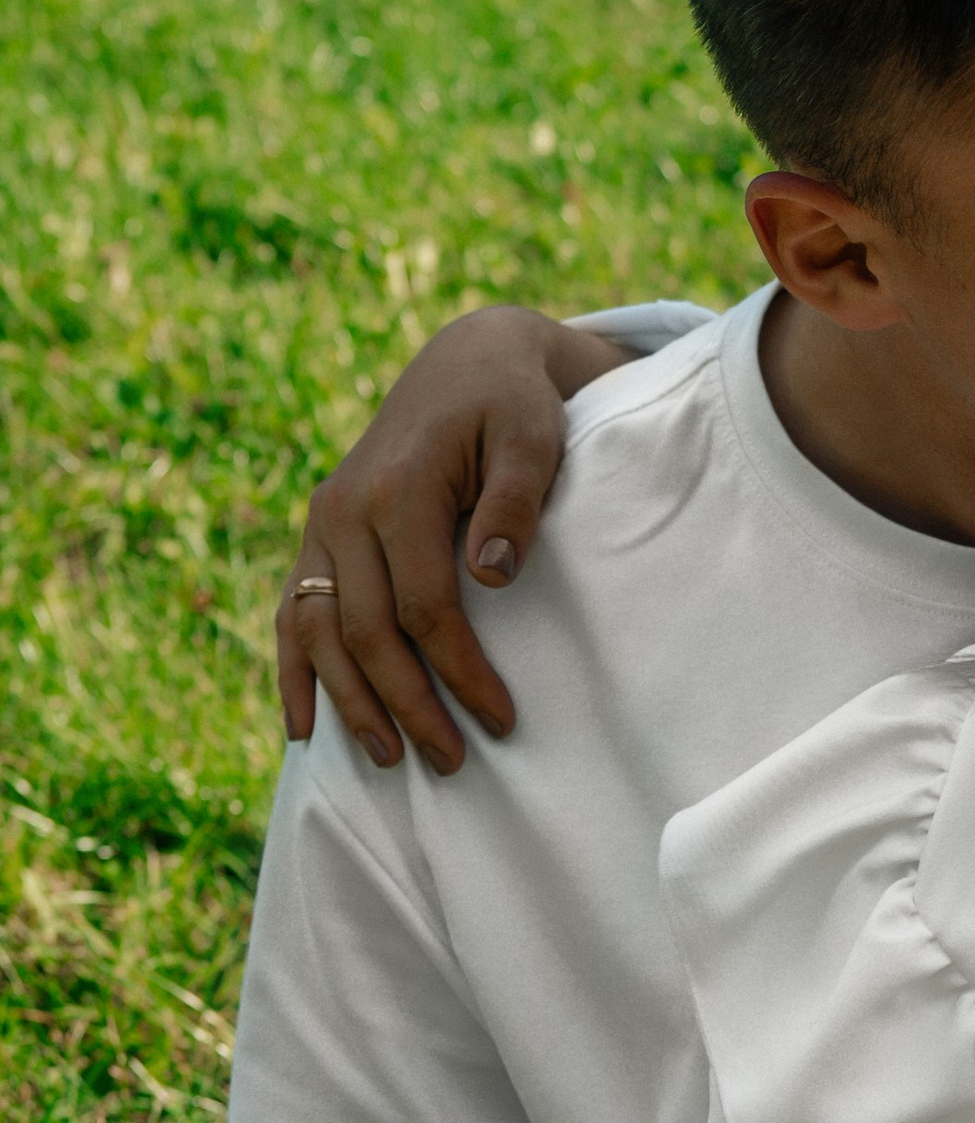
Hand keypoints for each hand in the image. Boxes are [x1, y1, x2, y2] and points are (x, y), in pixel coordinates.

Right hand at [276, 305, 629, 770]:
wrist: (467, 362)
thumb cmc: (513, 404)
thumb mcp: (535, 435)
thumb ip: (517, 498)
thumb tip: (493, 576)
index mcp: (396, 489)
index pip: (422, 607)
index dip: (459, 670)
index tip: (501, 718)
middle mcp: (343, 510)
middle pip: (365, 631)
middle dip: (407, 704)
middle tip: (452, 761)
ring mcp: (323, 524)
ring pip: (318, 631)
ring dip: (348, 702)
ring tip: (391, 760)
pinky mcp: (320, 534)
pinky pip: (292, 611)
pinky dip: (292, 671)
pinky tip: (302, 729)